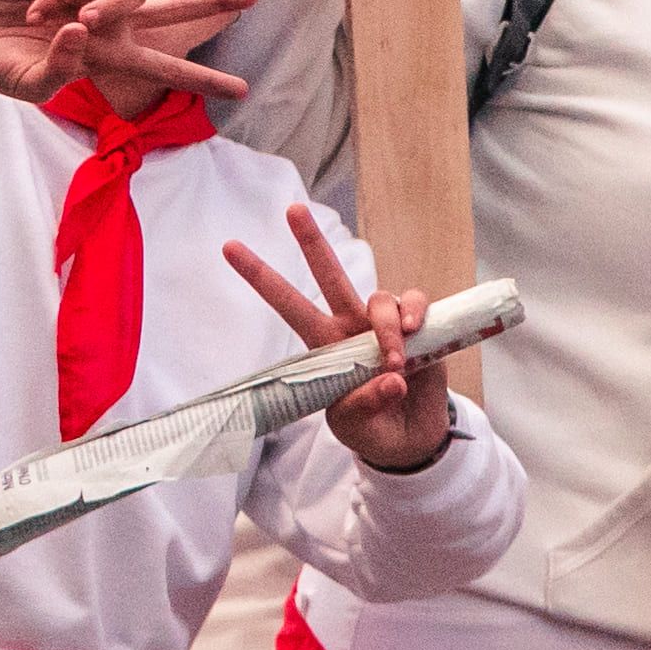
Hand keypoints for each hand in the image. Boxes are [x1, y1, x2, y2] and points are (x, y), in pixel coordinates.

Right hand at [0, 0, 253, 109]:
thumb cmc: (3, 64)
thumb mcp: (32, 86)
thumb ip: (60, 70)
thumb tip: (82, 33)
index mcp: (110, 56)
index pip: (165, 68)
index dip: (201, 78)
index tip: (242, 90)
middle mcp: (108, 23)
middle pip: (171, 10)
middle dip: (211, 3)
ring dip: (110, 8)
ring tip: (79, 25)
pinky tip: (35, 12)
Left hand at [219, 206, 451, 472]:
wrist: (411, 439)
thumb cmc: (372, 429)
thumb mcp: (357, 425)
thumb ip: (366, 403)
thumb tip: (394, 376)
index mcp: (324, 347)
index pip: (288, 305)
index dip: (261, 277)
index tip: (229, 247)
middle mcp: (351, 327)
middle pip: (329, 275)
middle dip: (311, 242)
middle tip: (293, 210)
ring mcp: (385, 324)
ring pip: (380, 296)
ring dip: (386, 327)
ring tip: (394, 362)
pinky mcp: (420, 328)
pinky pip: (415, 304)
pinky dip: (415, 314)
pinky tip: (414, 333)